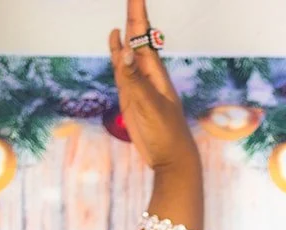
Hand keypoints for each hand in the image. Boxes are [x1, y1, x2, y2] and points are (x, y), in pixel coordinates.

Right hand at [109, 1, 197, 170]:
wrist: (169, 158)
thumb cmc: (166, 132)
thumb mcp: (150, 105)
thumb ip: (135, 78)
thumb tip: (124, 48)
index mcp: (154, 71)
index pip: (144, 35)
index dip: (138, 13)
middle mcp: (146, 72)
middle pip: (137, 37)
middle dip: (134, 15)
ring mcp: (137, 82)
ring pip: (128, 49)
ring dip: (126, 29)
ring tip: (128, 8)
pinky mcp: (130, 95)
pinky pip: (121, 68)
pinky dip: (117, 52)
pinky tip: (115, 40)